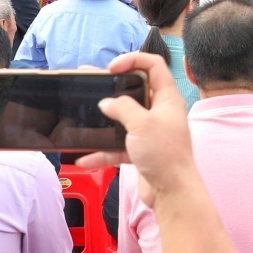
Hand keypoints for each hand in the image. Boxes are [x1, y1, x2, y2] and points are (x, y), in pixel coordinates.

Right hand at [76, 52, 195, 210]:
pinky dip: (103, 151)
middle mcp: (160, 112)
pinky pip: (118, 147)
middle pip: (135, 91)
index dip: (133, 59)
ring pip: (123, 120)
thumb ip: (123, 108)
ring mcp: (150, 132)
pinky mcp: (141, 151)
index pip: (153, 65)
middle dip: (112, 88)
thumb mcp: (142, 124)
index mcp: (167, 98)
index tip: (111, 68)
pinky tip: (84, 158)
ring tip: (81, 115)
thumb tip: (107, 103)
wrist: (172, 192)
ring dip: (104, 120)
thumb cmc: (163, 153)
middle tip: (89, 85)